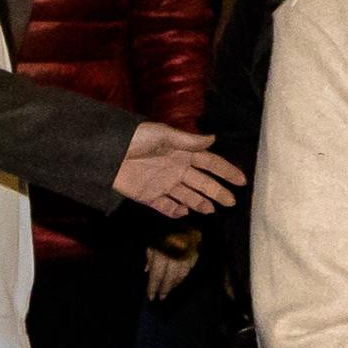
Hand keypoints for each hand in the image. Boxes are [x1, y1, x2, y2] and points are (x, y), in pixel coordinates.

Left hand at [113, 123, 245, 216]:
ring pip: (187, 196)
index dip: (226, 171)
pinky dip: (174, 211)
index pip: (210, 163)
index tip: (242, 181)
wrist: (106, 153)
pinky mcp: (148, 195)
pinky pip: (165, 206)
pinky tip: (184, 213)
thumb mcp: (162, 135)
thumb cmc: (135, 139)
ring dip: (199, 203)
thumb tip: (214, 139)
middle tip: (231, 202)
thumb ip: (188, 141)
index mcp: (182, 153)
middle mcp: (176, 169)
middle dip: (217, 192)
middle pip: (201, 183)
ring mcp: (163, 183)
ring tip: (211, 210)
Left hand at [146, 231, 201, 300]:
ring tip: (168, 290)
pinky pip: (187, 271)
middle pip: (169, 278)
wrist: (184, 221)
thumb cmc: (163, 231)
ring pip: (179, 276)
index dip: (153, 287)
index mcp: (161, 254)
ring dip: (173, 285)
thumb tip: (147, 271)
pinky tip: (177, 281)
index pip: (156, 275)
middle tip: (161, 298)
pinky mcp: (194, 256)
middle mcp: (173, 258)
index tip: (151, 297)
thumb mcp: (152, 243)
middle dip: (164, 289)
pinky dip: (182, 278)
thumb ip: (150, 258)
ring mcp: (185, 257)